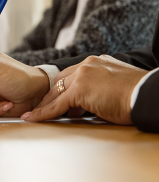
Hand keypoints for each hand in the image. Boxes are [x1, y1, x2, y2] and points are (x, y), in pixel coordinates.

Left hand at [21, 55, 147, 124]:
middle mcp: (87, 64)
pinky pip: (57, 104)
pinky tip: (34, 119)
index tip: (55, 99)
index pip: (71, 75)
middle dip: (50, 96)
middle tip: (41, 107)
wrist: (147, 95)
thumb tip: (87, 104)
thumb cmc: (137, 95)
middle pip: (60, 82)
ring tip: (33, 114)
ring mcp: (82, 75)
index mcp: (96, 62)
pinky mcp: (79, 89)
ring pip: (56, 92)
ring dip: (45, 104)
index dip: (62, 89)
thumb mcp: (115, 86)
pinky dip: (44, 113)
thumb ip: (98, 89)